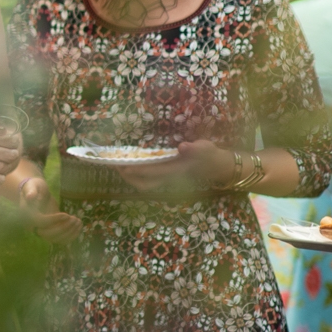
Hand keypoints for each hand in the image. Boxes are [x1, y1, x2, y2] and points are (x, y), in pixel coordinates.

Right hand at [0, 174, 81, 242]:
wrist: (35, 193)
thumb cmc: (35, 187)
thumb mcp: (33, 185)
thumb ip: (31, 191)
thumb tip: (30, 197)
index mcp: (27, 215)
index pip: (40, 222)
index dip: (54, 220)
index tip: (67, 215)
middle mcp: (33, 226)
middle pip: (47, 234)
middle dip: (63, 228)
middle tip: (74, 219)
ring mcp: (41, 230)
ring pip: (55, 239)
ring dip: (69, 233)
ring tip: (78, 222)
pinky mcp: (50, 232)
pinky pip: (59, 239)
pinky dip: (70, 236)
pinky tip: (79, 227)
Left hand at [116, 140, 234, 196]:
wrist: (215, 166)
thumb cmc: (210, 156)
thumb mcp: (206, 149)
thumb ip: (196, 149)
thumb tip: (183, 147)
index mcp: (176, 170)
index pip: (154, 172)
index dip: (138, 170)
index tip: (124, 165)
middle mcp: (169, 177)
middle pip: (144, 184)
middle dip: (129, 177)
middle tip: (115, 164)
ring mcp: (166, 178)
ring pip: (144, 184)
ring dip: (130, 177)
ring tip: (118, 164)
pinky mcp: (165, 176)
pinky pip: (147, 179)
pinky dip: (136, 174)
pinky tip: (130, 163)